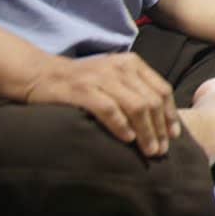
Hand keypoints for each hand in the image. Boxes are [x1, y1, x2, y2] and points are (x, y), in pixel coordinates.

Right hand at [24, 52, 179, 156]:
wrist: (40, 74)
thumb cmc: (83, 83)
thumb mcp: (114, 79)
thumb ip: (135, 92)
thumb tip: (161, 123)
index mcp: (132, 64)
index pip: (162, 90)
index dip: (170, 115)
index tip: (174, 136)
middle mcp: (121, 68)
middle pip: (151, 101)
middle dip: (160, 128)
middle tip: (161, 151)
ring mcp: (101, 78)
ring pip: (136, 106)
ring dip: (146, 132)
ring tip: (149, 150)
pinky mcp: (82, 90)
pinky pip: (109, 109)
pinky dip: (121, 126)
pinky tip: (127, 140)